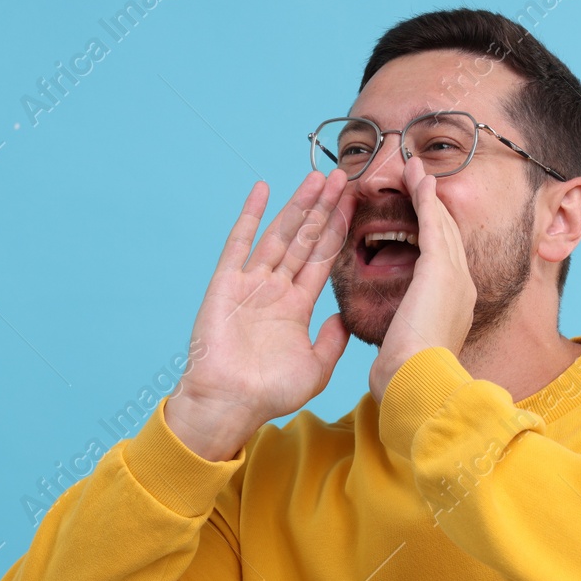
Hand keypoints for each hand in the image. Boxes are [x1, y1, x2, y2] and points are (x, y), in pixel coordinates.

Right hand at [168, 170, 355, 460]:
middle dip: (324, 208)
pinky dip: (250, 215)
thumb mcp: (315, 368)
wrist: (228, 404)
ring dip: (298, 205)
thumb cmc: (269, 394)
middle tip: (343, 177)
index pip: (322, 258)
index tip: (354, 202)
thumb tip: (344, 316)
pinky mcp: (226, 283)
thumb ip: (333, 341)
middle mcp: (275, 290)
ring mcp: (250, 284)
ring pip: (279, 234)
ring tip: (317, 177)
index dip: (339, 229)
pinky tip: (262, 189)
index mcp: (296, 306)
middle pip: (304, 239)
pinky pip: (239, 242)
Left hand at [369, 155, 476, 402]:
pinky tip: (418, 179)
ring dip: (429, 194)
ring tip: (416, 169)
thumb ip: (408, 334)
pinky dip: (426, 198)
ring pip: (443, 223)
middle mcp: (463, 286)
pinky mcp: (441, 268)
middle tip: (422, 179)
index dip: (435, 233)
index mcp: (455, 306)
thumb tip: (398, 338)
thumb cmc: (408, 376)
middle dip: (436, 206)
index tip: (423, 215)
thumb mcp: (410, 349)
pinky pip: (433, 222)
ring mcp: (456, 275)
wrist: (418, 381)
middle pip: (450, 235)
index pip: (445, 260)